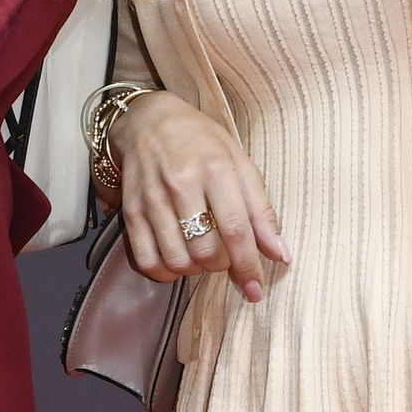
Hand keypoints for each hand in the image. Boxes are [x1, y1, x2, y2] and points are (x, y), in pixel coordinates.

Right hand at [114, 91, 287, 302]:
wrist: (149, 121)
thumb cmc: (202, 143)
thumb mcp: (240, 163)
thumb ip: (261, 210)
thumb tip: (281, 255)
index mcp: (216, 168)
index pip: (235, 229)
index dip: (249, 265)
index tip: (256, 290)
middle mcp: (182, 184)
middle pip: (206, 250)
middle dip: (222, 265)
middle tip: (225, 254)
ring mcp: (152, 198)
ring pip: (178, 259)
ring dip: (196, 269)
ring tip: (201, 254)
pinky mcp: (130, 211)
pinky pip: (147, 260)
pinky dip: (166, 272)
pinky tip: (177, 261)